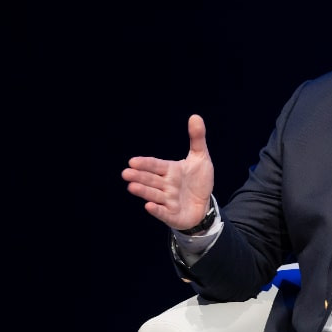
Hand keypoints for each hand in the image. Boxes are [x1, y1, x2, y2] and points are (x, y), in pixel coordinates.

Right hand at [121, 114, 214, 230]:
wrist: (205, 205)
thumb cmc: (198, 181)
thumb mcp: (200, 158)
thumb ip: (197, 139)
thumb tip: (195, 116)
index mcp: (170, 171)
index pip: (156, 165)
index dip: (146, 163)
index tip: (133, 161)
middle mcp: (166, 185)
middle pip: (151, 180)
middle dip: (139, 177)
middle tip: (126, 173)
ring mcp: (168, 201)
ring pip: (154, 195)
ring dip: (144, 191)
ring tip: (132, 187)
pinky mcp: (172, 215)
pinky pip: (163, 213)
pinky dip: (156, 210)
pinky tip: (148, 206)